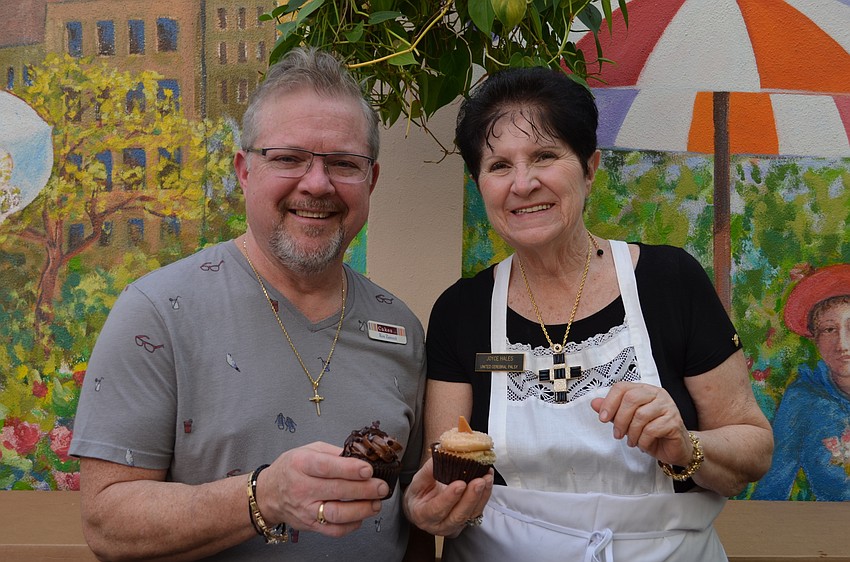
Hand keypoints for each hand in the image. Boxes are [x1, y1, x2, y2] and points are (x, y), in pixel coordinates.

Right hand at [257, 442, 387, 537]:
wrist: (269, 493)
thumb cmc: (291, 468)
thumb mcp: (308, 450)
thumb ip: (333, 453)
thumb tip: (361, 456)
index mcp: (301, 464)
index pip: (327, 467)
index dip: (350, 469)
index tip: (369, 470)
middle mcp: (302, 487)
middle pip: (337, 490)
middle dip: (364, 489)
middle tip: (381, 487)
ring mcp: (305, 509)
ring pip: (337, 514)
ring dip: (361, 510)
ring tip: (376, 503)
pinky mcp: (310, 525)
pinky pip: (334, 530)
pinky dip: (351, 525)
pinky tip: (361, 516)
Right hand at [403, 458, 492, 537]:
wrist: (423, 506)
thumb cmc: (419, 494)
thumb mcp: (417, 482)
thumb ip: (428, 470)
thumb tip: (441, 454)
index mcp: (423, 515)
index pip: (436, 509)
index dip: (449, 498)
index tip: (460, 484)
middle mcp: (439, 525)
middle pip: (458, 515)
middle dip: (470, 498)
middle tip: (479, 481)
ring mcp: (454, 525)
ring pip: (471, 515)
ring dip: (481, 496)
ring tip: (486, 478)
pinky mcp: (466, 521)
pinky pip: (478, 511)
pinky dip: (485, 495)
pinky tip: (488, 481)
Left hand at [590, 382, 692, 466]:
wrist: (675, 448)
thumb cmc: (652, 433)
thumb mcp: (628, 421)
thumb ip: (612, 411)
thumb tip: (594, 403)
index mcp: (644, 390)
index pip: (622, 388)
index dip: (609, 402)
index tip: (602, 417)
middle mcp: (657, 395)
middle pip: (631, 399)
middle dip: (620, 420)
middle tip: (617, 434)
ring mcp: (668, 407)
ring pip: (641, 415)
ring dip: (631, 433)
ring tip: (631, 441)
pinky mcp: (674, 422)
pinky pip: (652, 430)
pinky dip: (643, 440)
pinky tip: (643, 444)